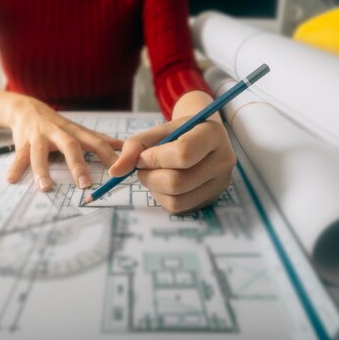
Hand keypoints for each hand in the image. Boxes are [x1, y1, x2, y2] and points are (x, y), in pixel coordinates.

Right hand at [6, 96, 122, 189]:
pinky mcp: (22, 142)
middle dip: (78, 165)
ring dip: (42, 170)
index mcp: (75, 132)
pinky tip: (12, 179)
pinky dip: (15, 167)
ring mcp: (39, 137)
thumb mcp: (77, 129)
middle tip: (85, 184)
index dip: (108, 155)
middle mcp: (58, 133)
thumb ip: (97, 139)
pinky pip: (19, 156)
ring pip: (40, 153)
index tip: (118, 171)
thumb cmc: (56, 124)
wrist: (25, 108)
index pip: (96, 142)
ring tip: (46, 188)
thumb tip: (121, 145)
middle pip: (70, 146)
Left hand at [108, 117, 235, 213]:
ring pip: (177, 199)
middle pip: (178, 181)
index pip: (183, 154)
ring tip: (152, 174)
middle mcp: (223, 160)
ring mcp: (221, 183)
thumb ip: (134, 146)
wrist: (202, 137)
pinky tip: (163, 184)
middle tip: (142, 167)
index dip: (155, 158)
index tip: (144, 155)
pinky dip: (162, 198)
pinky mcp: (212, 199)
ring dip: (154, 188)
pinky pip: (179, 208)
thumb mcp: (157, 131)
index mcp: (213, 134)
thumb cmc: (179, 132)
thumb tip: (115, 172)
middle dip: (150, 176)